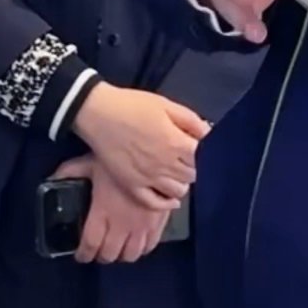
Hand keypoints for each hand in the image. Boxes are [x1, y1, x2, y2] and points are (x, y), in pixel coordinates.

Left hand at [52, 155, 173, 264]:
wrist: (154, 156)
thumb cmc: (119, 159)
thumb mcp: (90, 163)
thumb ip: (70, 172)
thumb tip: (52, 178)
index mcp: (103, 212)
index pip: (90, 244)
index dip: (84, 255)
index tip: (80, 256)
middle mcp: (122, 225)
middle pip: (110, 254)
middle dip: (101, 257)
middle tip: (97, 252)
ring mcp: (142, 227)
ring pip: (131, 255)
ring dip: (121, 256)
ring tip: (117, 249)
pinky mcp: (158, 224)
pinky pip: (149, 247)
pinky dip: (141, 250)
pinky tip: (136, 244)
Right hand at [69, 84, 204, 208]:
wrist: (97, 113)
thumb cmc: (132, 105)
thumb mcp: (166, 104)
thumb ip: (191, 120)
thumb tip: (210, 133)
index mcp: (176, 143)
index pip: (203, 158)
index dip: (204, 153)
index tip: (198, 148)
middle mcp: (165, 165)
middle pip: (193, 176)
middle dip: (193, 167)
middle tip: (186, 159)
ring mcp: (148, 178)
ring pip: (178, 191)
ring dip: (182, 183)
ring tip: (177, 174)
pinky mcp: (132, 185)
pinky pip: (154, 203)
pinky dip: (166, 203)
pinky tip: (171, 199)